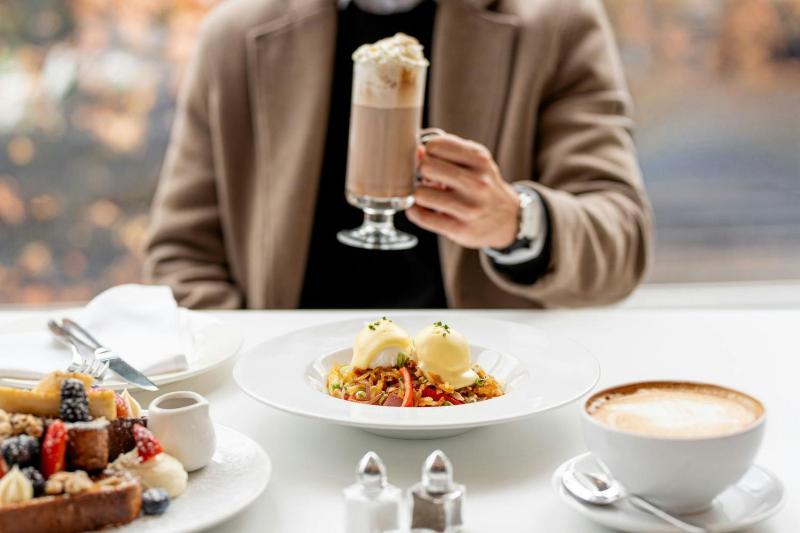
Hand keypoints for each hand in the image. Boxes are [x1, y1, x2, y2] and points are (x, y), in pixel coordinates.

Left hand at [407, 133, 519, 248]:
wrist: (507, 219)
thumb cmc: (483, 186)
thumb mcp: (476, 161)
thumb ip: (449, 150)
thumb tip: (418, 152)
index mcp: (480, 160)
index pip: (435, 146)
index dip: (428, 152)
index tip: (433, 160)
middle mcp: (477, 183)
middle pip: (426, 167)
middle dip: (422, 172)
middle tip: (429, 178)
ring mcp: (469, 208)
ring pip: (421, 193)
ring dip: (419, 193)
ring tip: (428, 195)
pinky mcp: (460, 229)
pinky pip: (423, 216)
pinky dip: (415, 211)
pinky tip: (421, 208)